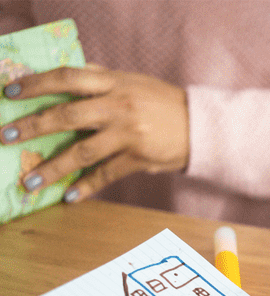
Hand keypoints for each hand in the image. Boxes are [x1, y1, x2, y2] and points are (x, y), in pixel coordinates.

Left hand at [1, 64, 188, 200]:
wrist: (203, 126)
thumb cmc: (164, 103)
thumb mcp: (133, 83)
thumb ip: (101, 80)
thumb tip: (64, 79)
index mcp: (115, 83)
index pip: (68, 78)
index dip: (37, 84)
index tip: (10, 92)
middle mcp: (120, 107)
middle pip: (68, 116)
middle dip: (33, 126)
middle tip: (7, 136)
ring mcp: (129, 135)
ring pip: (83, 151)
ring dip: (54, 167)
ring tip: (31, 180)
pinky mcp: (139, 158)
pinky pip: (106, 174)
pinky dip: (87, 186)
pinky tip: (69, 196)